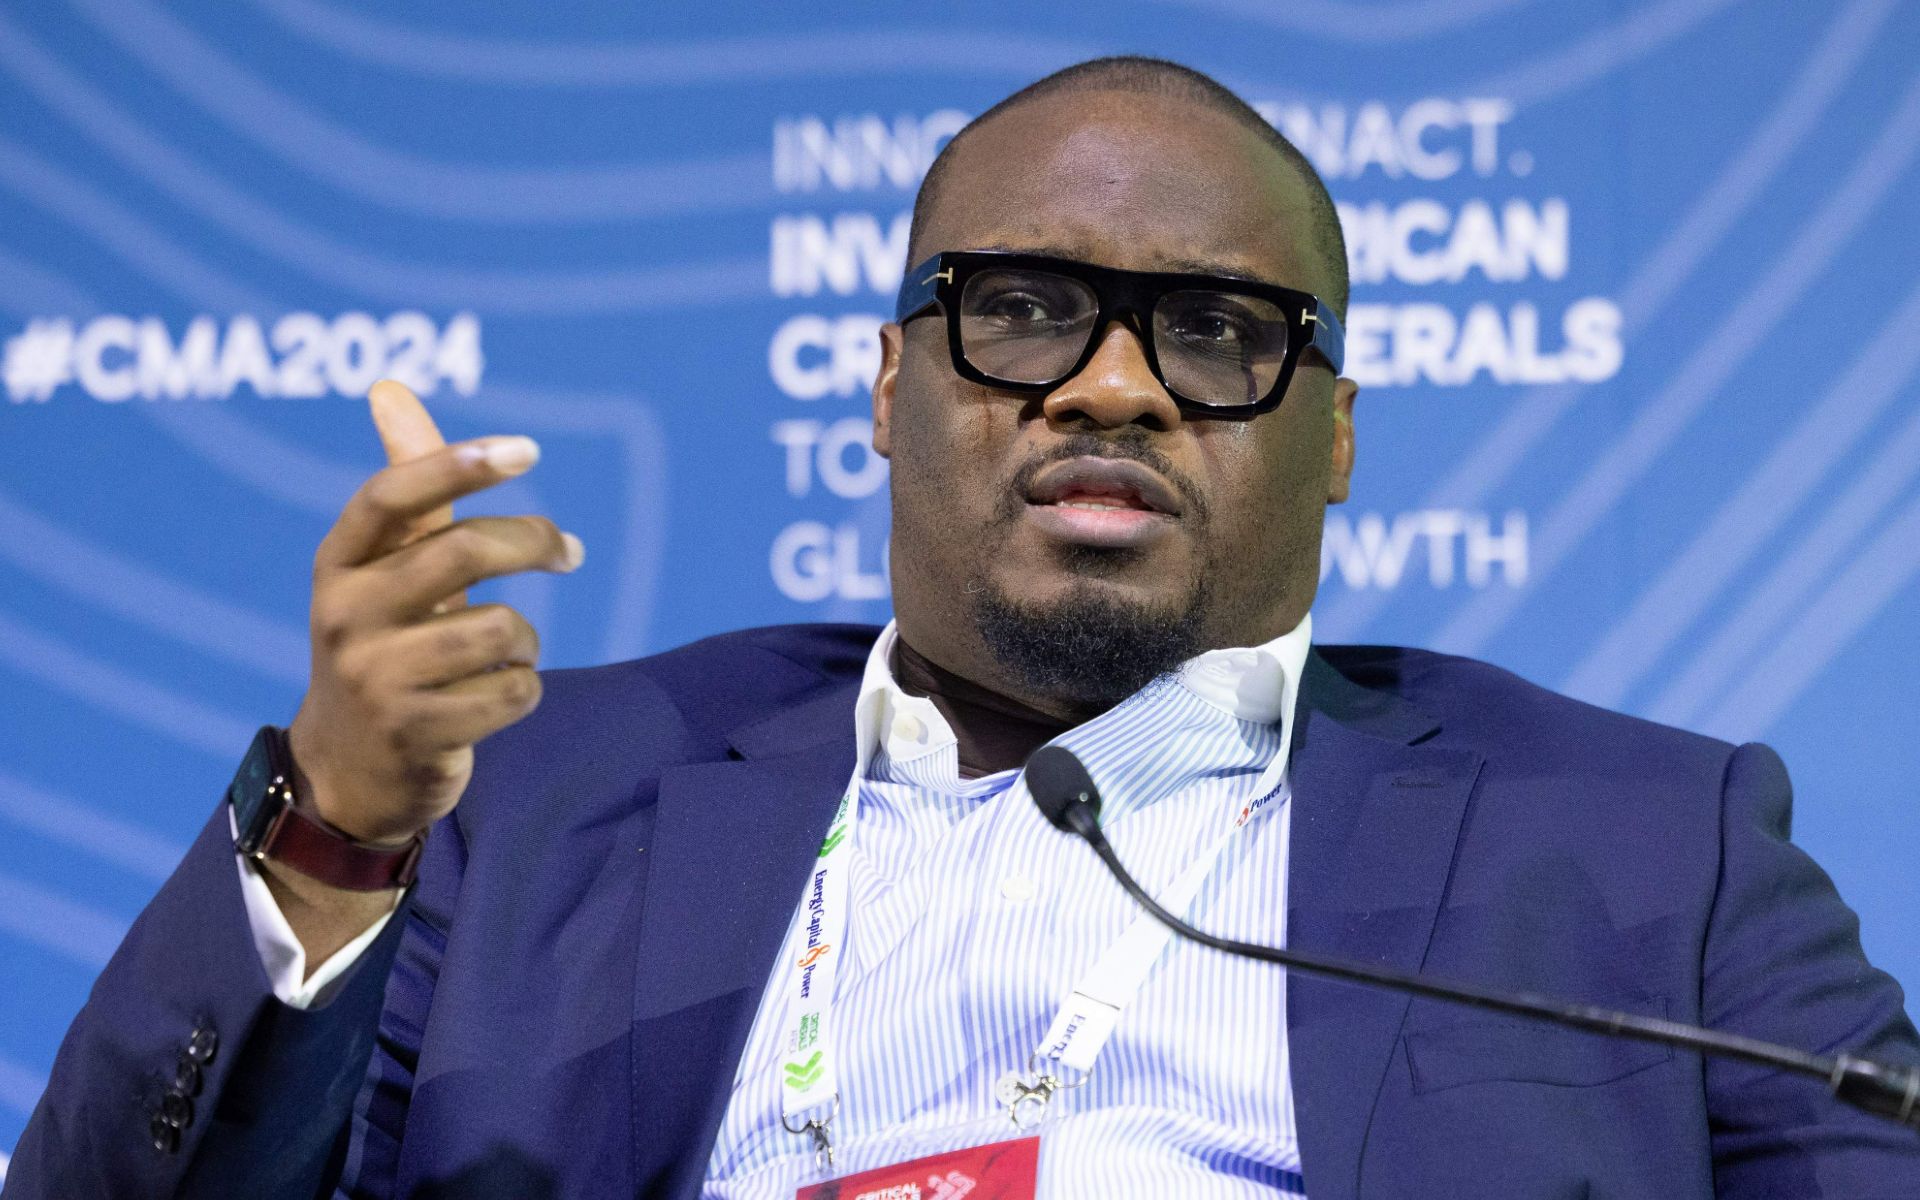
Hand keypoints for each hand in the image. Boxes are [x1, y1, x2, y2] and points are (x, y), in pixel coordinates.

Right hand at [286, 380, 581, 846]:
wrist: (349, 768)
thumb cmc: (382, 643)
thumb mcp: (380, 569)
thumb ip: (406, 487)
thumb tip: (389, 387)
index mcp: (338, 564)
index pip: (393, 496)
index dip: (459, 465)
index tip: (527, 450)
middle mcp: (345, 616)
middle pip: (464, 552)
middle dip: (535, 542)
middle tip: (571, 550)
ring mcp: (377, 678)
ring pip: (500, 627)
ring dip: (526, 638)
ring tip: (507, 651)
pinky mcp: (417, 732)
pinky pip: (514, 690)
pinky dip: (524, 689)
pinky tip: (497, 697)